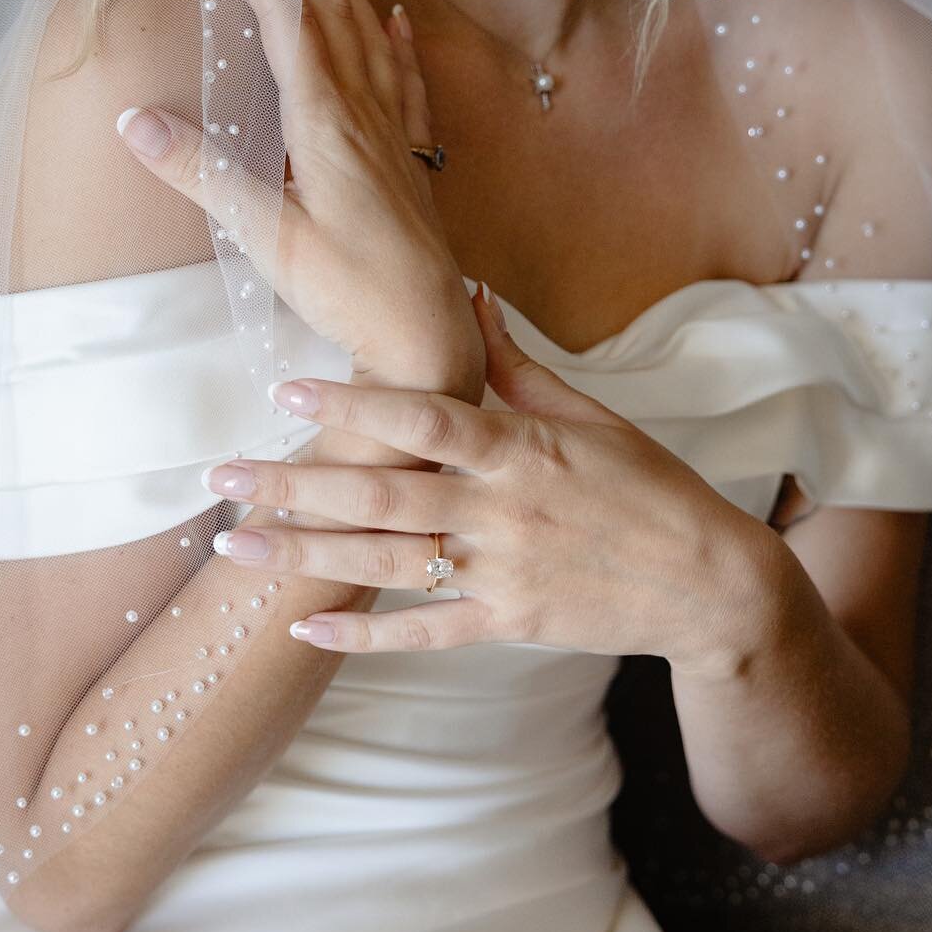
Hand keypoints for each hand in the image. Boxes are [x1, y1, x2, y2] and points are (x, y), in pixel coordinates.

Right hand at [116, 0, 484, 431]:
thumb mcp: (264, 239)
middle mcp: (365, 116)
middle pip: (329, 14)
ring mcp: (394, 136)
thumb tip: (131, 119)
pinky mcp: (412, 162)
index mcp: (326, 124)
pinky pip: (407, 81)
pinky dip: (396, 39)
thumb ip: (202, 175)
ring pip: (369, 37)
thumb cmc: (351, 293)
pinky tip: (396, 17)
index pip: (288, 23)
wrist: (430, 337)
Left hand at [203, 283, 785, 668]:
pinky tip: (305, 630)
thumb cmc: (651, 486)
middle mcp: (502, 509)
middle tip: (220, 478)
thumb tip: (474, 296)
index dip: (353, 403)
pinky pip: (424, 634)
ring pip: (386, 564)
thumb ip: (520, 364)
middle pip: (383, 495)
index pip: (423, 417)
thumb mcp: (593, 413)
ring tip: (235, 546)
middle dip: (295, 484)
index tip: (286, 389)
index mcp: (520, 447)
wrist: (711, 582)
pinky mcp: (508, 623)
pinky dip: (364, 636)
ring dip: (304, 555)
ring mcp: (503, 572)